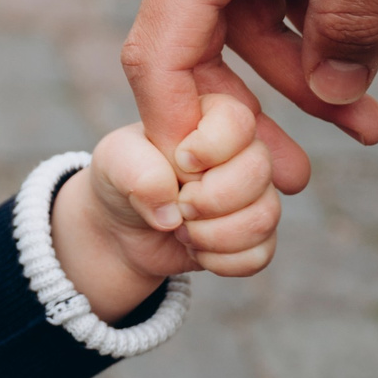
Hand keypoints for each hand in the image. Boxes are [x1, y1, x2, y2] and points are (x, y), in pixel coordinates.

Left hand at [54, 94, 281, 318]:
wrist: (121, 227)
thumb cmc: (121, 179)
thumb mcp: (113, 163)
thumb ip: (138, 172)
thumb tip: (171, 211)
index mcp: (211, 116)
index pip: (239, 120)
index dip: (210, 148)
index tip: (179, 162)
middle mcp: (243, 150)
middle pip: (258, 171)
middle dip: (208, 199)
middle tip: (177, 204)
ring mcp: (255, 193)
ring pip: (264, 217)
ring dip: (212, 235)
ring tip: (180, 229)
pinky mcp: (256, 234)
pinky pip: (260, 254)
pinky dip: (220, 261)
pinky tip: (196, 249)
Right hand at [120, 0, 377, 185]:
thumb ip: (352, 13)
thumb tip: (341, 93)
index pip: (163, 49)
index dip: (176, 120)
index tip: (206, 180)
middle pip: (206, 47)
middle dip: (250, 116)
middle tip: (296, 180)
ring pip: (255, 25)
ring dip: (305, 78)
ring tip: (369, 127)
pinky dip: (325, 32)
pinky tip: (368, 65)